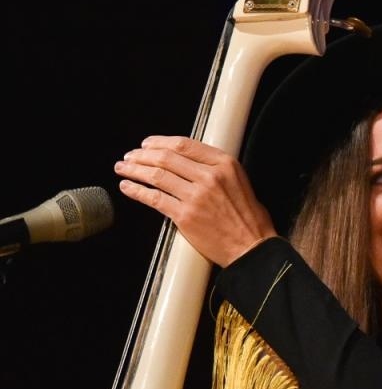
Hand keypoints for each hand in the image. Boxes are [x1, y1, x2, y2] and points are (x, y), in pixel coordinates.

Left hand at [114, 136, 276, 266]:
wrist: (251, 246)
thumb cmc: (247, 217)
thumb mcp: (239, 181)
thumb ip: (216, 168)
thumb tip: (187, 160)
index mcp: (225, 164)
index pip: (184, 144)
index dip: (160, 142)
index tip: (147, 144)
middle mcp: (210, 176)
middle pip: (166, 158)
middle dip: (142, 155)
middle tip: (129, 157)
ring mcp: (196, 196)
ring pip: (156, 176)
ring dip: (134, 170)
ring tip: (123, 169)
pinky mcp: (185, 215)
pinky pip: (154, 198)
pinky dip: (136, 191)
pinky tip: (127, 187)